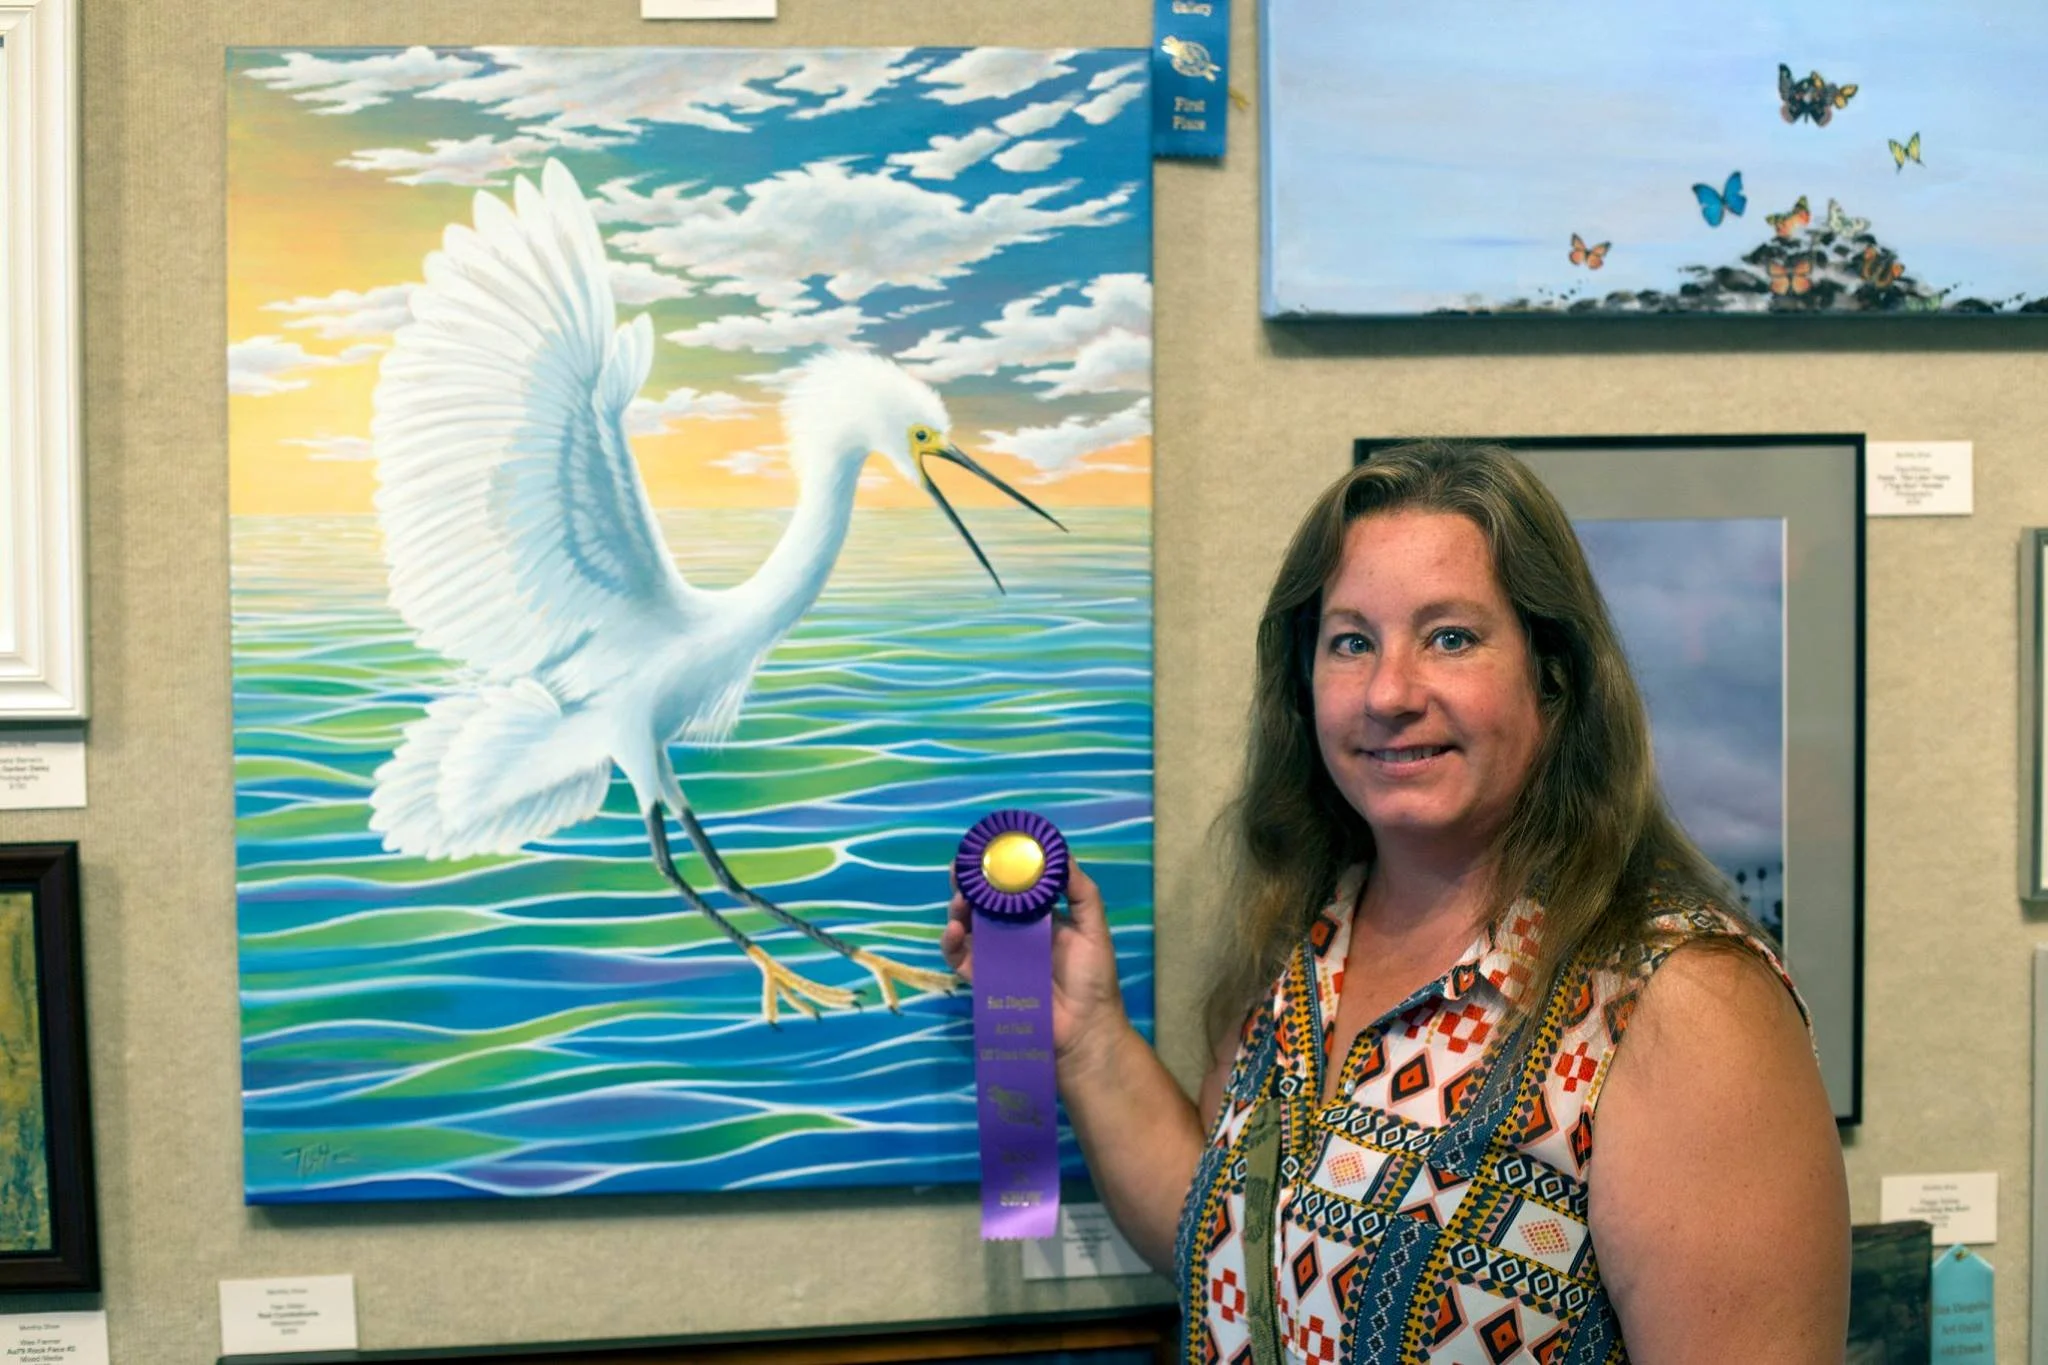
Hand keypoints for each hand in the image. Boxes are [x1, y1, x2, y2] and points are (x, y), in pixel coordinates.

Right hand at [941, 861, 1131, 1073]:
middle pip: (983, 902)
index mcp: (1038, 917)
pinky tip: (954, 929)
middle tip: (960, 868)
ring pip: (967, 926)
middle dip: (968, 884)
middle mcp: (1013, 933)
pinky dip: (951, 943)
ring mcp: (996, 956)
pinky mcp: (984, 979)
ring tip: (959, 898)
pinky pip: (960, 958)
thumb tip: (1060, 854)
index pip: (1011, 886)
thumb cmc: (1094, 978)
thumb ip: (1082, 892)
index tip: (987, 849)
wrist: (1086, 1028)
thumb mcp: (1093, 929)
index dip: (997, 868)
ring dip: (957, 908)